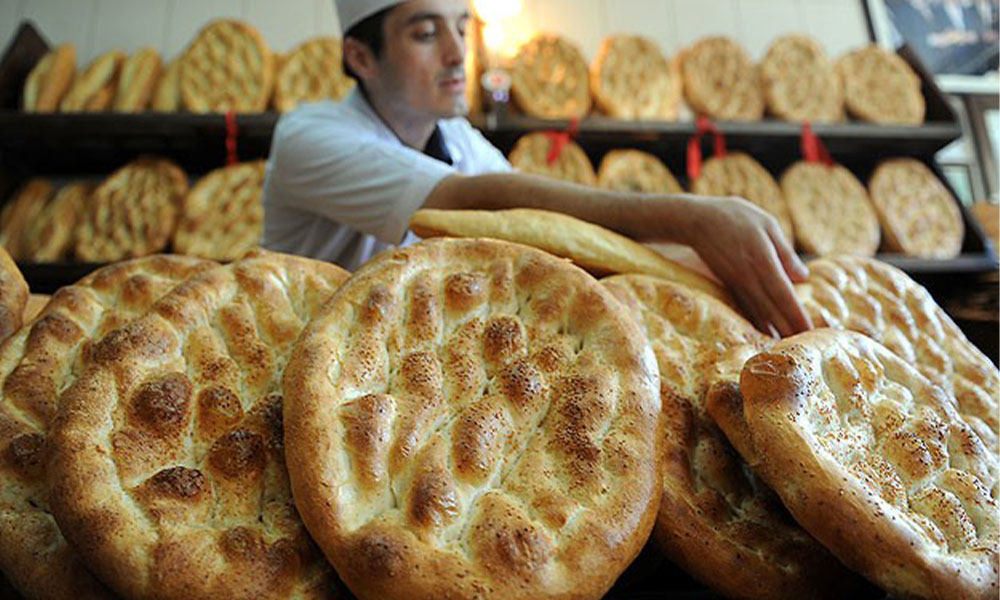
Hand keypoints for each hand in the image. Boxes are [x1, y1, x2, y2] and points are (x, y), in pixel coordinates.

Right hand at [679, 196, 812, 337]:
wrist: (696, 221)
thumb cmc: (736, 216)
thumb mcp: (767, 225)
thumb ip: (785, 253)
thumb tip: (803, 277)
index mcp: (764, 261)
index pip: (785, 295)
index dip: (797, 315)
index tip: (810, 332)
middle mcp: (750, 277)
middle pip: (772, 309)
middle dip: (788, 329)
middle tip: (802, 346)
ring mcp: (736, 283)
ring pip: (758, 312)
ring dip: (772, 330)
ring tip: (785, 345)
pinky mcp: (728, 284)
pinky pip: (744, 306)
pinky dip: (756, 321)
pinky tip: (764, 331)